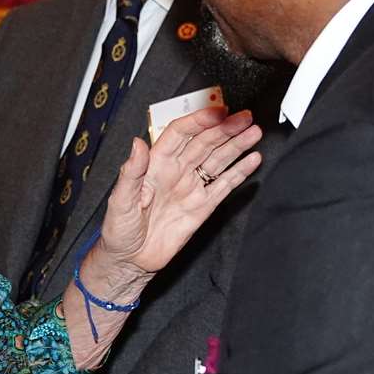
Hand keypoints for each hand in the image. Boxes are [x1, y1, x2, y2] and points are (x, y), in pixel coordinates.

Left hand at [97, 108, 262, 279]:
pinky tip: (252, 159)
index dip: (199, 121)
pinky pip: (224, 185)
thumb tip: (137, 144)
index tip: (217, 113)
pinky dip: (240, 172)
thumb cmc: (119, 230)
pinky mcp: (203, 206)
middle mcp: (177, 171)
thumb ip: (131, 173)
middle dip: (225, 128)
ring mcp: (192, 187)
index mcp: (156, 164)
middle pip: (204, 142)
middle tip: (244, 118)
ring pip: (218, 159)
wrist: (131, 260)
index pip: (180, 134)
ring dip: (236, 145)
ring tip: (254, 131)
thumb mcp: (120, 201)